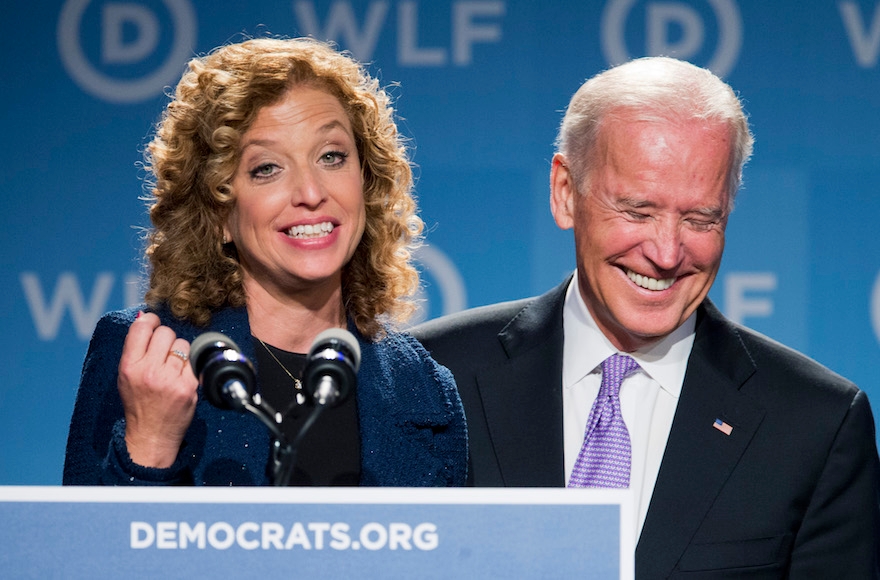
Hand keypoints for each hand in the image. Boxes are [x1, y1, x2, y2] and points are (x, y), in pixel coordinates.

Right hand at [117, 312, 198, 467]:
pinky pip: (193, 360)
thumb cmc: (138, 403)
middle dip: (165, 339)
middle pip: (165, 333)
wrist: (151, 435)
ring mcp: (171, 378)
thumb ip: (134, 348)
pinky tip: (181, 376)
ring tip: (172, 366)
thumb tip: (144, 316)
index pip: (141, 328)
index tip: (153, 323)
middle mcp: (149, 371)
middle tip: (162, 352)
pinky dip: (189, 365)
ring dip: (179, 351)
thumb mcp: (125, 376)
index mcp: (129, 367)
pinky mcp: (189, 385)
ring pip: (182, 344)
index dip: (149, 321)